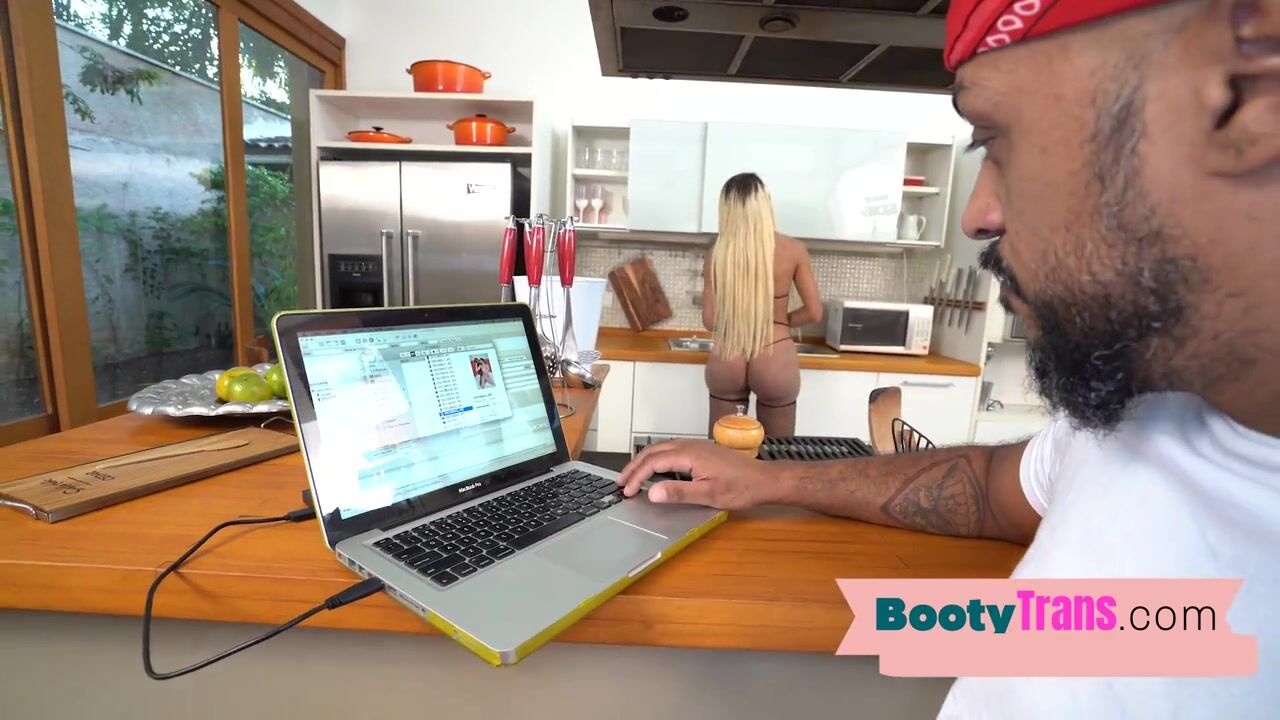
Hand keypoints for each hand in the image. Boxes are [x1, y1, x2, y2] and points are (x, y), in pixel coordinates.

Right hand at [616, 439, 775, 509]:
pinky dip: (657, 459)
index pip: (653, 462)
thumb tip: (651, 493)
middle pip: (653, 451)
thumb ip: (678, 492)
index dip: (636, 477)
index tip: (627, 491)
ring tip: (633, 476)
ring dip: (644, 461)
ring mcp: (696, 446)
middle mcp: (689, 445)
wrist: (764, 480)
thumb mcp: (708, 494)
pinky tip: (656, 469)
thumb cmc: (740, 488)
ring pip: (661, 448)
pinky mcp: (702, 450)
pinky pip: (671, 450)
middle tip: (621, 482)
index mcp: (689, 454)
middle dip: (634, 466)